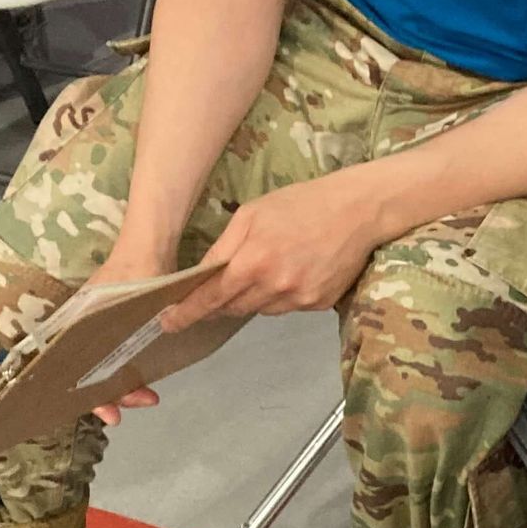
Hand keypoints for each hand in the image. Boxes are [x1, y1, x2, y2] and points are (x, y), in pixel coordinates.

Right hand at [82, 226, 181, 428]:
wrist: (150, 247)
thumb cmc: (129, 272)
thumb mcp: (111, 303)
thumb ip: (106, 331)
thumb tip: (109, 374)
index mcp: (71, 329)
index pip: (69, 374)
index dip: (89, 399)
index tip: (110, 414)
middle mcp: (82, 335)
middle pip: (90, 378)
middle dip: (114, 398)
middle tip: (139, 405)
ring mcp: (102, 334)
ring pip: (108, 373)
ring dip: (126, 389)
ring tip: (150, 397)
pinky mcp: (120, 331)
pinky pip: (121, 361)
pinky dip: (132, 375)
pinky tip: (148, 385)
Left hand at [162, 170, 382, 332]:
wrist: (358, 210)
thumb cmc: (301, 204)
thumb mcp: (252, 214)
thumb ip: (224, 248)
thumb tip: (202, 276)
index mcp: (253, 261)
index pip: (210, 298)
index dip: (187, 313)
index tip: (168, 323)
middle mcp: (275, 287)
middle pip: (234, 308)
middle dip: (221, 302)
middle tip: (222, 285)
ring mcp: (299, 298)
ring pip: (260, 309)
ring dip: (254, 296)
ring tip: (270, 267)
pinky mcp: (318, 304)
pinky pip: (287, 307)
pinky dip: (281, 295)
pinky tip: (294, 270)